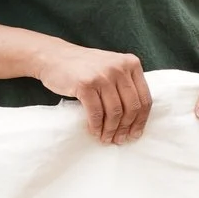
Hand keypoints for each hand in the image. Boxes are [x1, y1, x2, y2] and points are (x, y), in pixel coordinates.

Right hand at [36, 42, 152, 144]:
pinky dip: (96, 126)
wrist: (53, 56)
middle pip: (132, 107)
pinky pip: (96, 112)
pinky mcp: (85, 84)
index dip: (141, 120)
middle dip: (126, 128)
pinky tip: (94, 132)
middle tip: (120, 140)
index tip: (135, 134)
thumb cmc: (84, 67)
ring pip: (115, 112)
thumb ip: (126, 84)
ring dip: (111, 130)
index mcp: (132, 64)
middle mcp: (120, 68)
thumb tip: (136, 119)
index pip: (145, 98)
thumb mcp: (112, 67)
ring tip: (106, 139)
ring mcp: (103, 75)